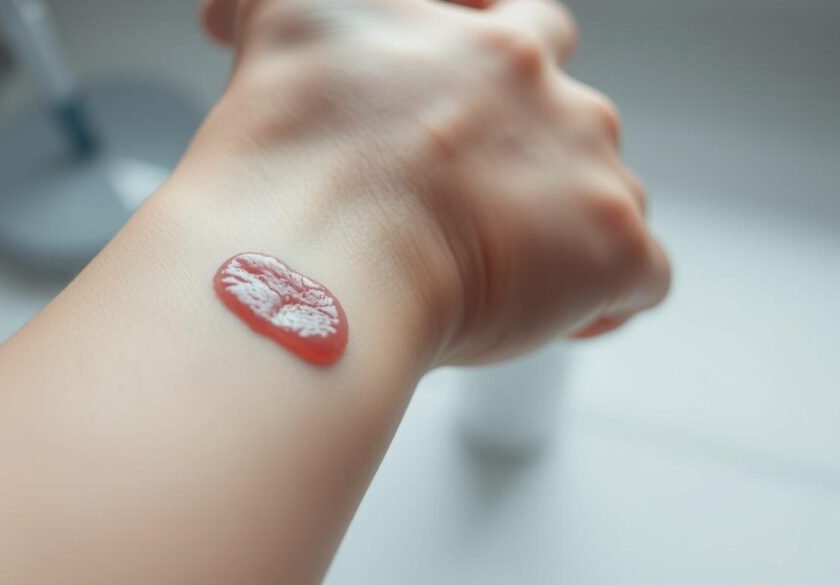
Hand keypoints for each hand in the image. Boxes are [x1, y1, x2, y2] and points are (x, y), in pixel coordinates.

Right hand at [196, 0, 670, 363]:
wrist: (314, 250)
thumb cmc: (287, 158)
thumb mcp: (278, 30)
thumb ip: (275, 10)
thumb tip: (229, 15)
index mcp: (481, 40)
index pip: (524, 31)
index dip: (505, 77)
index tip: (474, 121)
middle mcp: (547, 88)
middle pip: (578, 118)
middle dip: (541, 157)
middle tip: (483, 207)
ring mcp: (587, 166)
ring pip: (614, 195)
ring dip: (572, 229)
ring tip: (511, 276)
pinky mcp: (610, 248)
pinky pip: (642, 275)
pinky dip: (607, 300)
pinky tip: (565, 321)